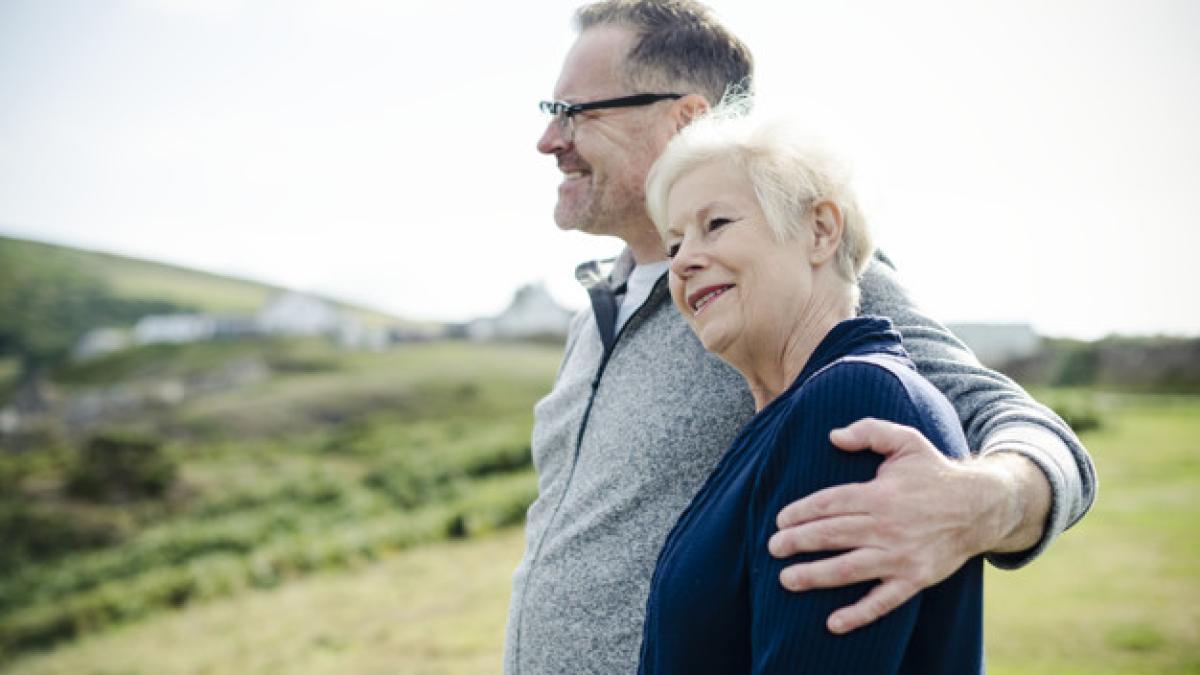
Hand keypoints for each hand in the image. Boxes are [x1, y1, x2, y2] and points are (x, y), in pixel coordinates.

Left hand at [767, 418, 1023, 633]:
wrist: (981, 507)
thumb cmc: (934, 472)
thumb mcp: (906, 440)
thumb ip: (869, 431)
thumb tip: (833, 436)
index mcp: (879, 494)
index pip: (829, 503)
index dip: (800, 512)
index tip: (779, 520)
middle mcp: (886, 526)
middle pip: (831, 535)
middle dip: (796, 542)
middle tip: (772, 548)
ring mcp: (900, 556)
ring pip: (848, 569)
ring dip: (814, 576)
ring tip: (786, 579)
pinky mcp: (914, 579)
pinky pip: (883, 601)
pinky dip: (858, 614)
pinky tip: (833, 623)